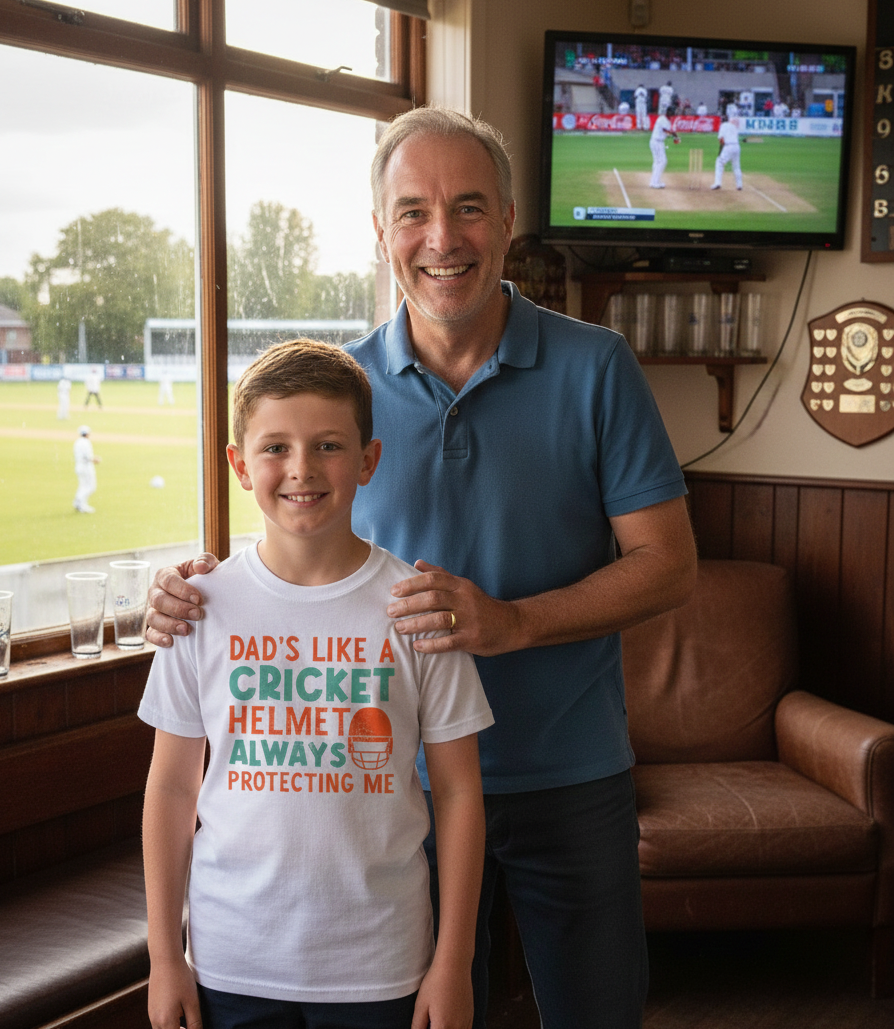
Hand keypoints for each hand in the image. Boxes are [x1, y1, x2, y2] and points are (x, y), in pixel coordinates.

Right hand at [145, 554, 218, 647]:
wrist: (203, 596)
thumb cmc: (203, 578)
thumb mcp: (207, 565)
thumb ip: (205, 561)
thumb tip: (200, 567)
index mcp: (165, 575)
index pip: (168, 580)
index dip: (182, 590)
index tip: (199, 599)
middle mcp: (155, 592)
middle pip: (159, 600)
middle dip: (178, 608)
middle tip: (198, 614)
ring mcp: (153, 610)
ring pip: (153, 618)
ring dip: (169, 625)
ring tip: (187, 630)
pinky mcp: (155, 626)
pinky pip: (150, 634)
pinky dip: (158, 638)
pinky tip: (171, 641)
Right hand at [147, 956, 201, 1028]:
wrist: (165, 959)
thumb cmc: (180, 979)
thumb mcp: (192, 1001)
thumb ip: (194, 1022)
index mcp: (166, 1022)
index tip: (194, 1027)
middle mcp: (155, 1021)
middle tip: (191, 1025)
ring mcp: (151, 1014)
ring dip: (173, 1028)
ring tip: (186, 1021)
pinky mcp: (151, 1008)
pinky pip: (159, 1023)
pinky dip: (169, 1024)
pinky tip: (179, 1013)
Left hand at [386, 560, 518, 656]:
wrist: (512, 624)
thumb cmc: (481, 605)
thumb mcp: (463, 586)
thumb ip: (440, 574)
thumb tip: (417, 563)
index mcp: (461, 586)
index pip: (433, 579)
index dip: (412, 584)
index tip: (394, 591)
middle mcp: (465, 600)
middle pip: (433, 598)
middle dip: (409, 605)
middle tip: (390, 611)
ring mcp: (469, 620)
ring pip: (438, 619)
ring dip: (416, 624)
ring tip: (399, 628)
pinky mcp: (472, 639)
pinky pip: (448, 642)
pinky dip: (431, 645)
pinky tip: (417, 646)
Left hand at [411, 959, 472, 1028]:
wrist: (454, 964)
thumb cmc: (436, 982)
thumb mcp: (421, 1005)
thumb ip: (418, 1026)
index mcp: (442, 1027)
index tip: (425, 1027)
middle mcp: (457, 1028)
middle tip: (430, 1024)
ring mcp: (466, 1022)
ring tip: (437, 1023)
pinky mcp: (470, 1015)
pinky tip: (448, 1023)